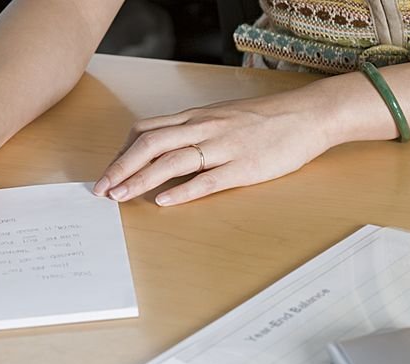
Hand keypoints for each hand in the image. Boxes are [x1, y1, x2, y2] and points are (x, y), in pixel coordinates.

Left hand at [92, 84, 337, 205]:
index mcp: (197, 118)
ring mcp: (223, 148)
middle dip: (121, 168)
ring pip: (172, 161)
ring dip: (141, 180)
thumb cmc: (267, 120)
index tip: (108, 172)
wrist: (308, 115)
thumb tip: (168, 151)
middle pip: (150, 145)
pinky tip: (164, 202)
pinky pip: (207, 180)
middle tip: (101, 190)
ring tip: (121, 197)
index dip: (122, 152)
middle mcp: (204, 129)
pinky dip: (183, 191)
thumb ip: (195, 132)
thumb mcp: (224, 118)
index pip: (147, 130)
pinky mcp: (243, 168)